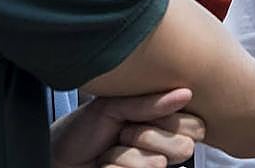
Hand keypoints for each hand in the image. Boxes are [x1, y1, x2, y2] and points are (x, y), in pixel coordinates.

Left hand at [50, 87, 205, 167]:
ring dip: (124, 154)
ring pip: (156, 163)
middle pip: (184, 147)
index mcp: (165, 122)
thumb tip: (185, 93)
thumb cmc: (84, 130)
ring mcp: (150, 167)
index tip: (143, 114)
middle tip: (125, 131)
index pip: (197, 126)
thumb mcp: (115, 106)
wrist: (58, 156)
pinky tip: (106, 165)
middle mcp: (163, 147)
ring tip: (111, 149)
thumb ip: (150, 102)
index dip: (171, 119)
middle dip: (146, 136)